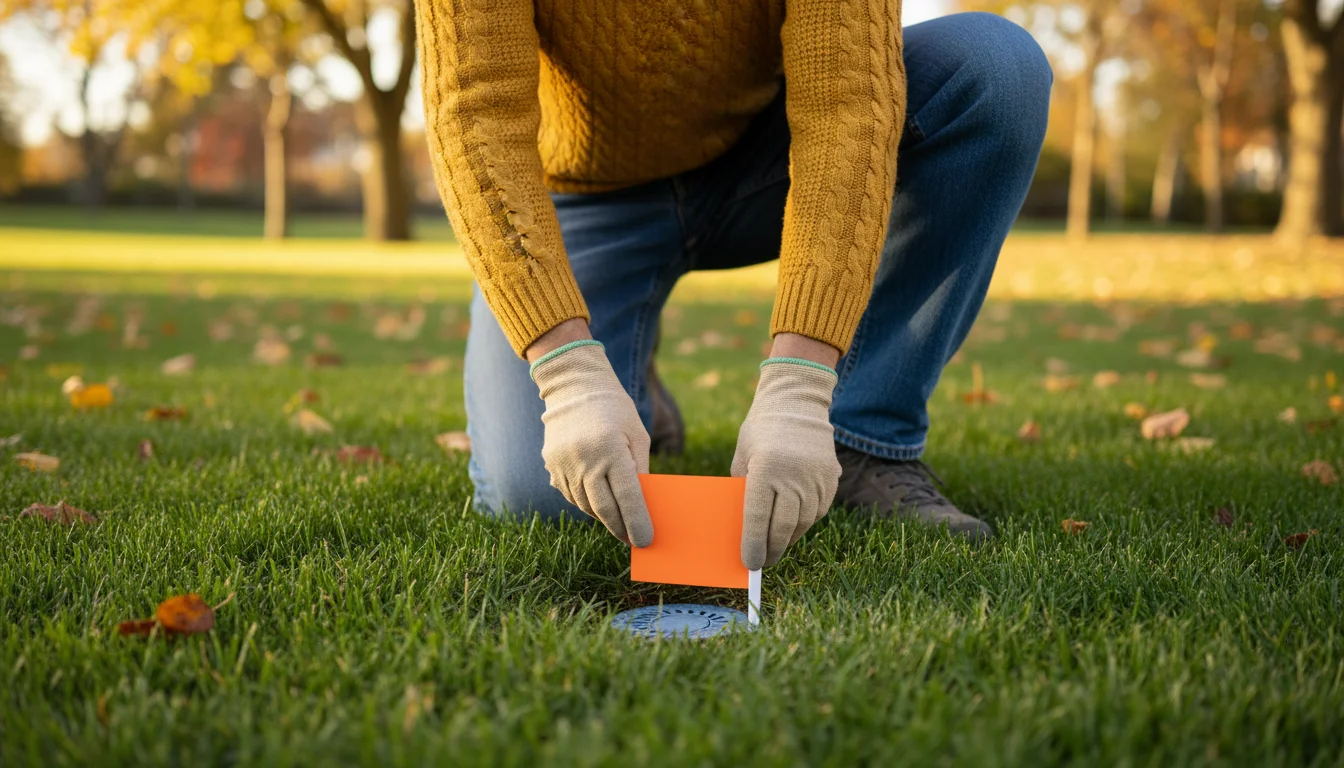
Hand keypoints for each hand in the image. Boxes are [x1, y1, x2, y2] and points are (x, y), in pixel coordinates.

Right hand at [530, 338, 652, 546]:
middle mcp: (584, 459)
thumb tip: (644, 506)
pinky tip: (599, 504)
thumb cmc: (615, 410)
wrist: (574, 386)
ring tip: (618, 524)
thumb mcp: (637, 436)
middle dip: (620, 528)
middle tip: (633, 540)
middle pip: (604, 507)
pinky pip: (571, 495)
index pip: (626, 496)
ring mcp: (564, 463)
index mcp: (611, 448)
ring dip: (603, 517)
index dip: (637, 522)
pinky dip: (586, 504)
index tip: (645, 541)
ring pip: (585, 505)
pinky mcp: (551, 465)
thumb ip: (640, 470)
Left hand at [731, 355, 840, 569]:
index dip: (754, 545)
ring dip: (789, 538)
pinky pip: (818, 510)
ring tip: (777, 548)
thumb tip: (747, 527)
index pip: (759, 518)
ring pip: (804, 522)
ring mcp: (816, 477)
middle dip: (772, 548)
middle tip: (764, 562)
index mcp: (766, 469)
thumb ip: (744, 490)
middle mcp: (794, 475)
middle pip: (783, 526)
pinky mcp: (831, 478)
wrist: (797, 401)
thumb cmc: (760, 430)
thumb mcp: (743, 457)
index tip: (751, 563)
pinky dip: (804, 523)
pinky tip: (793, 528)